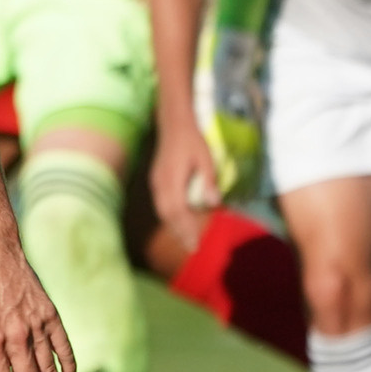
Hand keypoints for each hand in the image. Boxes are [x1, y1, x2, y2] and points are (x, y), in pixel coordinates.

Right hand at [149, 115, 219, 252]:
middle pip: (168, 215)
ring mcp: (156, 183)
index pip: (178, 210)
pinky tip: (178, 222)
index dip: (186, 228)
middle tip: (192, 248)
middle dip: (180, 232)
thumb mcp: (206, 158)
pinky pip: (161, 204)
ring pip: (162, 211)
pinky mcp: (156, 181)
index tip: (195, 243)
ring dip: (174, 227)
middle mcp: (160, 184)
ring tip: (185, 239)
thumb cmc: (192, 140)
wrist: (173, 123)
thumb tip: (214, 203)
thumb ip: (208, 181)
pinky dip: (170, 217)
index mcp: (172, 179)